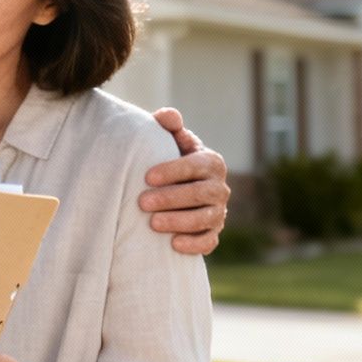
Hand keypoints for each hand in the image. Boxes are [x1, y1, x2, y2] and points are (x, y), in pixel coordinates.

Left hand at [141, 108, 228, 255]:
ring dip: (179, 221)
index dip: (173, 171)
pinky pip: (209, 241)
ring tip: (152, 223)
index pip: (196, 165)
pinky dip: (194, 244)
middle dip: (171, 198)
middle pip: (200, 194)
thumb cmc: (171, 160)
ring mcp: (219, 212)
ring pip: (204, 219)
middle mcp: (220, 188)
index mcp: (211, 162)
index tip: (147, 177)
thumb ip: (169, 125)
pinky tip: (174, 245)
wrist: (178, 190)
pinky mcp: (213, 233)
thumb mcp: (171, 141)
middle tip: (142, 202)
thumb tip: (167, 116)